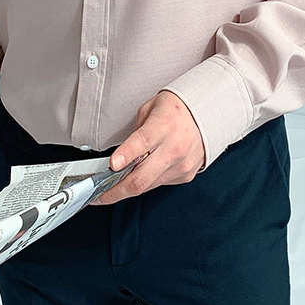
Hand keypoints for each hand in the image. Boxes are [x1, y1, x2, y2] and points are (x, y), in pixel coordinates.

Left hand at [91, 90, 205, 205]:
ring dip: (128, 188)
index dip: (125, 155)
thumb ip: (134, 133)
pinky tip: (141, 174)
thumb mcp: (149, 110)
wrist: (206, 115)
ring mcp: (181, 165)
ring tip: (112, 186)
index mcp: (163, 126)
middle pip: (141, 178)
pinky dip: (146, 181)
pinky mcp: (185, 176)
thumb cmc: (176, 110)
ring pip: (147, 186)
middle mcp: (174, 148)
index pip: (142, 143)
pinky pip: (159, 184)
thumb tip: (119, 157)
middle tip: (98, 195)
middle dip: (115, 191)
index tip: (111, 165)